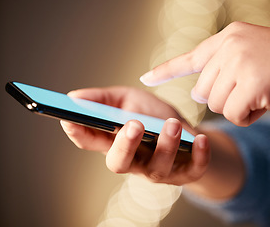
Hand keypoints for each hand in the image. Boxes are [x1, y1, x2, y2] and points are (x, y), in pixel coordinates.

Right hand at [60, 86, 209, 184]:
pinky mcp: (185, 173)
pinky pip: (192, 170)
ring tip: (172, 123)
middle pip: (119, 163)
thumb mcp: (128, 99)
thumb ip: (104, 99)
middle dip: (125, 146)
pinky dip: (199, 156)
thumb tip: (73, 97)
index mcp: (115, 141)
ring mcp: (159, 169)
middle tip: (133, 124)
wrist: (186, 132)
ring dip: (166, 145)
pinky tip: (200, 139)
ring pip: (157, 167)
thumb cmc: (153, 115)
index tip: (69, 118)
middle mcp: (134, 160)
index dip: (77, 132)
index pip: (89, 141)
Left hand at [140, 22, 269, 125]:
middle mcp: (231, 44)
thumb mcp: (254, 58)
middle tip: (255, 88)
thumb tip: (196, 91)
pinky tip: (268, 102)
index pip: (190, 57)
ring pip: (215, 104)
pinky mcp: (251, 83)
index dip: (166, 70)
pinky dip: (249, 117)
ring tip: (264, 92)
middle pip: (204, 90)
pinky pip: (232, 114)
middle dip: (226, 98)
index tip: (146, 79)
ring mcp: (240, 61)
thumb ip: (222, 70)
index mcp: (231, 36)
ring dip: (238, 107)